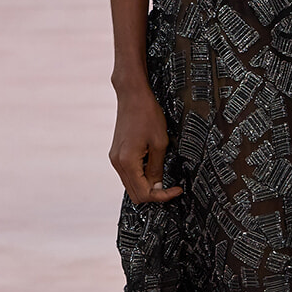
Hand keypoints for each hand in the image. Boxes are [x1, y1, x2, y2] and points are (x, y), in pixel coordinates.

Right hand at [110, 81, 182, 203]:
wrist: (132, 96)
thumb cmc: (148, 115)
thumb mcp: (160, 143)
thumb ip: (157, 168)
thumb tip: (157, 187)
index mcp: (127, 162)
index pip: (144, 193)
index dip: (162, 196)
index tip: (177, 189)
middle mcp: (117, 163)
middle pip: (135, 194)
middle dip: (154, 194)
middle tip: (170, 186)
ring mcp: (115, 158)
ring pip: (131, 185)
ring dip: (147, 185)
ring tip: (163, 175)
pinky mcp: (116, 153)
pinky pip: (128, 174)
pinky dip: (140, 176)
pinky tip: (152, 166)